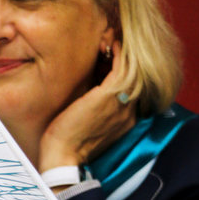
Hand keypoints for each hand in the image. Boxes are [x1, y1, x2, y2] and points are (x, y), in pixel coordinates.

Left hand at [38, 42, 135, 170]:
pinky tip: (110, 44)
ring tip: (109, 42)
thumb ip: (94, 109)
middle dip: (125, 58)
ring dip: (122, 52)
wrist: (62, 158)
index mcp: (124, 121)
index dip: (122, 70)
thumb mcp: (86, 124)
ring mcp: (121, 105)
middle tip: (111, 44)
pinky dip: (119, 53)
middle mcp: (128, 112)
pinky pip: (123, 68)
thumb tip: (86, 90)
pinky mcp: (109, 97)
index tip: (109, 58)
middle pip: (136, 77)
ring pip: (133, 70)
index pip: (131, 89)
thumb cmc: (66, 143)